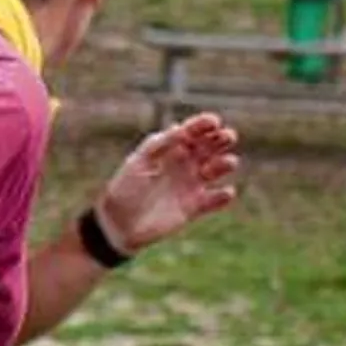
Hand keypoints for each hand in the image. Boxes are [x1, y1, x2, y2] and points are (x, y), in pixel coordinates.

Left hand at [98, 112, 240, 254]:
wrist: (118, 224)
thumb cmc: (124, 189)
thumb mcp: (139, 163)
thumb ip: (158, 146)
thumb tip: (179, 127)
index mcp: (168, 149)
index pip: (191, 132)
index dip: (203, 124)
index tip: (214, 122)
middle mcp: (183, 163)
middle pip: (210, 146)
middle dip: (221, 139)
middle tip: (228, 137)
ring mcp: (190, 184)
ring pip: (217, 169)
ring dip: (225, 164)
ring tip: (225, 163)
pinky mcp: (194, 207)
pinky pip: (216, 199)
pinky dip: (224, 196)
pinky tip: (226, 192)